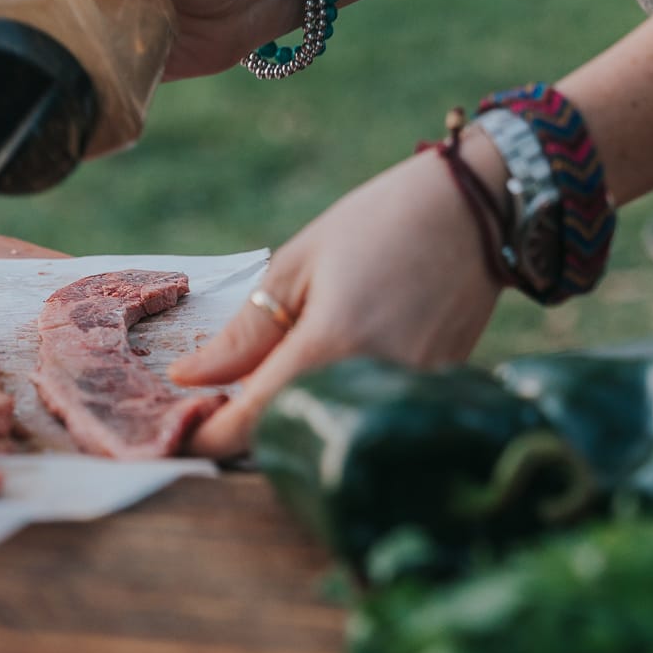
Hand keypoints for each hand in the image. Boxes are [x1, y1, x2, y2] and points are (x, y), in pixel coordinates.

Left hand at [175, 148, 504, 460]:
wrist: (479, 212)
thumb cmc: (381, 224)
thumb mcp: (298, 265)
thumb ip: (244, 334)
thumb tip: (190, 378)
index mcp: (328, 350)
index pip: (250, 426)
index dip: (204, 439)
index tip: (174, 435)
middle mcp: (370, 388)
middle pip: (287, 439)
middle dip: (240, 431)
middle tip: (205, 403)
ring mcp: (406, 399)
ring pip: (327, 433)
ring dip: (285, 421)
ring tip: (253, 384)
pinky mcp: (431, 399)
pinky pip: (362, 418)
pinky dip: (329, 407)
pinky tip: (315, 372)